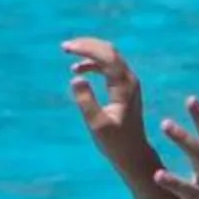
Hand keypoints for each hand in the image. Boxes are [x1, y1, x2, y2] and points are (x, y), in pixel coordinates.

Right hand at [63, 37, 152, 160]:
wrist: (133, 153)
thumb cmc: (115, 142)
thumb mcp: (97, 124)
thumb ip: (86, 100)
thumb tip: (76, 77)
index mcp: (124, 86)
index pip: (106, 56)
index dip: (86, 48)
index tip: (66, 48)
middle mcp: (129, 80)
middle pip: (109, 51)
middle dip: (87, 45)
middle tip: (65, 46)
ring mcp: (128, 83)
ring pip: (109, 56)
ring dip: (89, 52)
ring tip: (68, 53)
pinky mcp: (124, 88)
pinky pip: (108, 66)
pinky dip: (93, 63)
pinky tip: (77, 70)